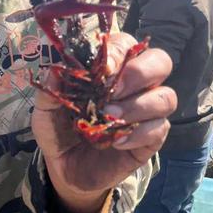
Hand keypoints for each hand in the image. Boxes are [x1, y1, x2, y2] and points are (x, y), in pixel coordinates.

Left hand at [31, 33, 175, 212]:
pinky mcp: (151, 138)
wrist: (64, 167)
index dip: (119, 52)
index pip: (126, 45)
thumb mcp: (46, 110)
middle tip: (114, 90)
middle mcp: (135, 84)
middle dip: (140, 72)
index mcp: (112, 67)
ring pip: (166, 96)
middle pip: (160, 62)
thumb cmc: (59, 129)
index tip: (103, 69)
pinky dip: (140, 133)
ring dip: (139, 105)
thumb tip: (54, 70)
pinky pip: (160, 128)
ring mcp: (147, 111)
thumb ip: (51, 90)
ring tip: (110, 117)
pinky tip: (117, 141)